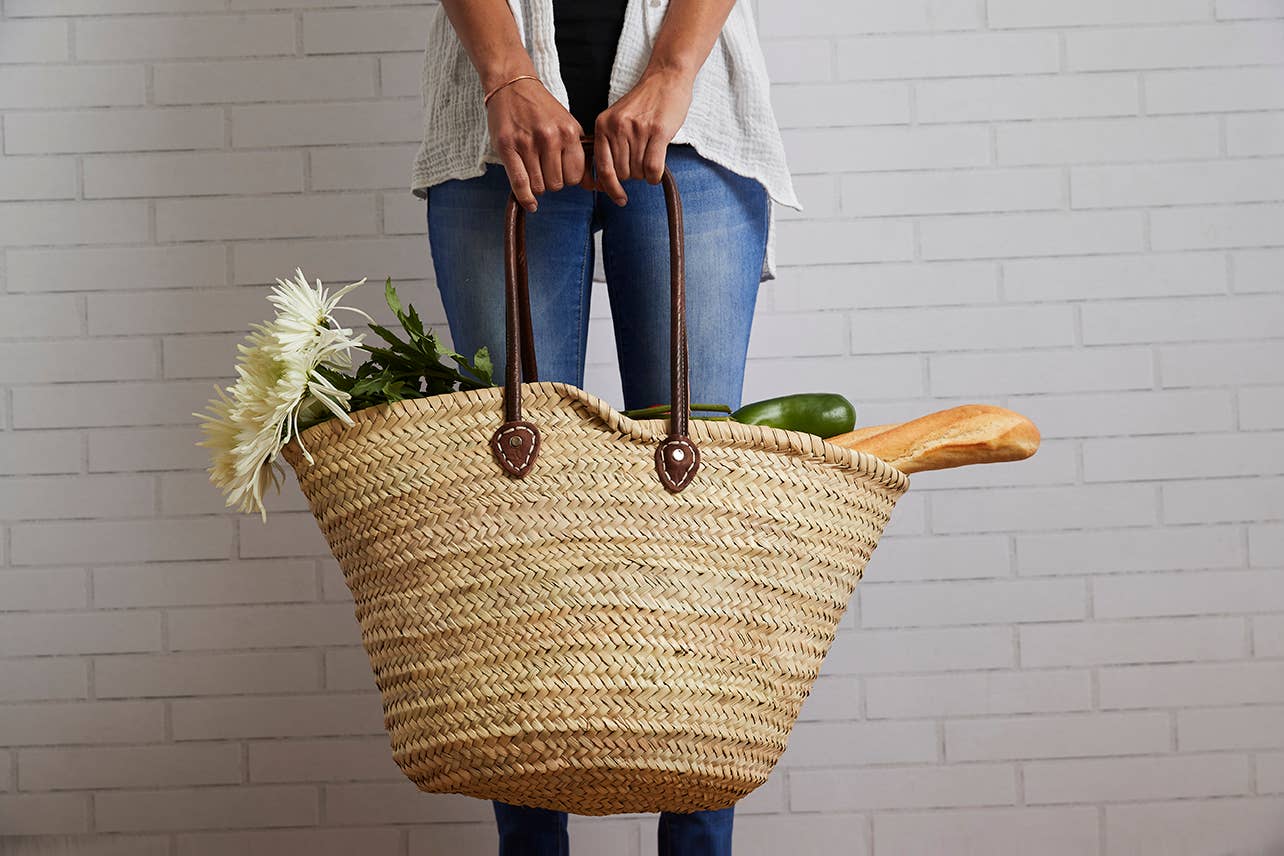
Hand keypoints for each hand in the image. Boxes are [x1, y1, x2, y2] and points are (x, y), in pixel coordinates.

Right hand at [486, 77, 586, 211]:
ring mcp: (527, 143)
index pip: (575, 176)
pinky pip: (520, 183)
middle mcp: (550, 138)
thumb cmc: (541, 109)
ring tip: (533, 172)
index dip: (568, 179)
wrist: (512, 85)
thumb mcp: (567, 125)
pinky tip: (530, 203)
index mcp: (568, 132)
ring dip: (537, 186)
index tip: (560, 172)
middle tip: (544, 170)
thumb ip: (579, 153)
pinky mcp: (506, 147)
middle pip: (557, 184)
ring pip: (539, 186)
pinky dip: (525, 198)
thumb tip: (592, 186)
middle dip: (551, 182)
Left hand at [591, 69, 693, 204]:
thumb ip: (610, 144)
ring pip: (638, 172)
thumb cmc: (644, 102)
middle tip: (641, 162)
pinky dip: (655, 176)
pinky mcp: (658, 131)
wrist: (665, 77)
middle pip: (622, 173)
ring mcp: (637, 129)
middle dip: (633, 175)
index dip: (609, 188)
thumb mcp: (617, 119)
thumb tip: (606, 182)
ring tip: (651, 156)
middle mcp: (617, 127)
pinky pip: (653, 168)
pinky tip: (657, 171)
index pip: (602, 168)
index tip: (619, 198)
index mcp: (603, 125)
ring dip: (646, 174)